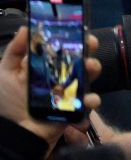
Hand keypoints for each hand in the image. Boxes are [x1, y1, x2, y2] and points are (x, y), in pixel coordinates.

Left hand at [0, 28, 100, 146]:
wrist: (16, 132)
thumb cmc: (9, 102)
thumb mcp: (5, 73)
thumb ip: (15, 51)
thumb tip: (26, 27)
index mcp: (45, 66)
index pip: (61, 47)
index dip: (71, 36)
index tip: (78, 27)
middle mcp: (60, 76)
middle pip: (79, 57)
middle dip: (88, 48)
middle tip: (90, 43)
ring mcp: (70, 91)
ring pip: (89, 75)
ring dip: (93, 68)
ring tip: (89, 67)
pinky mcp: (77, 107)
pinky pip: (90, 101)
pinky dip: (92, 99)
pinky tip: (86, 99)